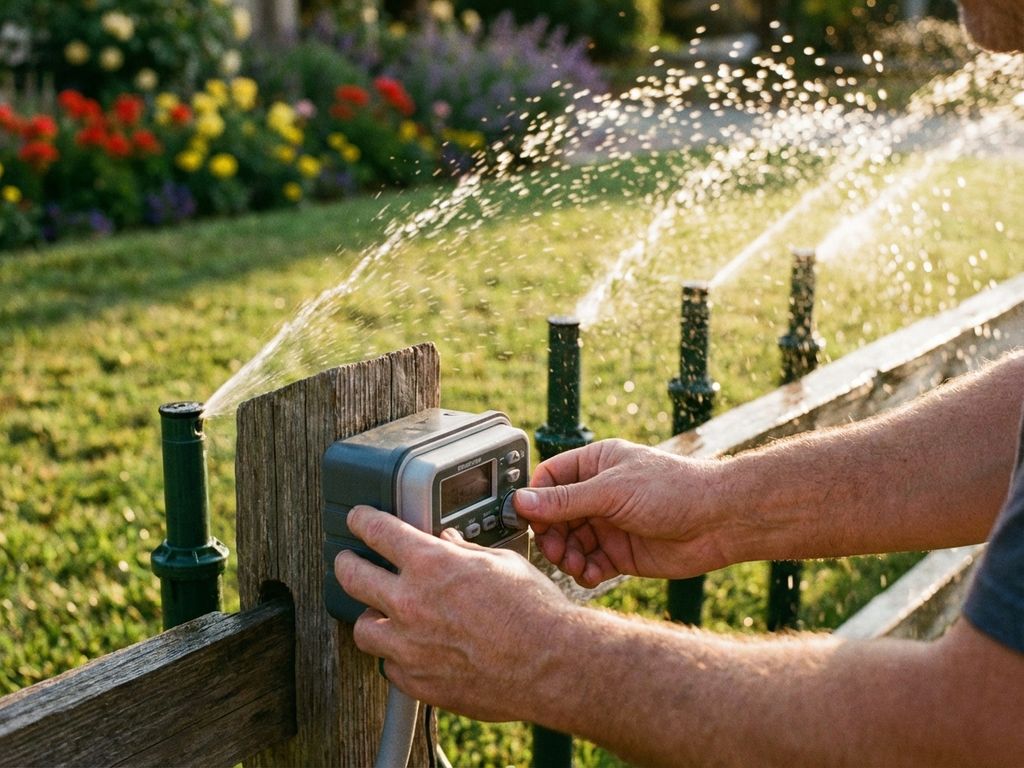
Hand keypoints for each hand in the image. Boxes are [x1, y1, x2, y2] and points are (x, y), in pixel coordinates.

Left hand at [334, 505, 576, 720]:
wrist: (551, 664)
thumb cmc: (534, 612)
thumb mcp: (501, 562)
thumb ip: (465, 552)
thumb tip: (450, 542)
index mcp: (431, 564)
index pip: (376, 531)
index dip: (361, 521)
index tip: (358, 520)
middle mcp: (411, 603)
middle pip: (351, 576)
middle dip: (345, 563)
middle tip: (348, 561)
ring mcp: (409, 646)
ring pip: (362, 629)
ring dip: (369, 617)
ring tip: (379, 613)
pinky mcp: (418, 682)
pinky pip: (389, 668)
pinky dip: (395, 657)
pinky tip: (410, 650)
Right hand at [514, 439, 729, 586]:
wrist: (720, 522)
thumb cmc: (674, 489)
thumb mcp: (612, 490)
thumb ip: (566, 500)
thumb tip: (521, 501)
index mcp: (594, 465)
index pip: (549, 480)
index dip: (535, 501)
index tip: (528, 520)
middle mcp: (598, 494)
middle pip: (554, 517)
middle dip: (551, 535)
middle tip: (556, 550)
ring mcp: (608, 524)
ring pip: (570, 544)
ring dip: (568, 557)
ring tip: (577, 566)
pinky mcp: (620, 553)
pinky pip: (590, 565)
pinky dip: (586, 572)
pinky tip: (593, 575)